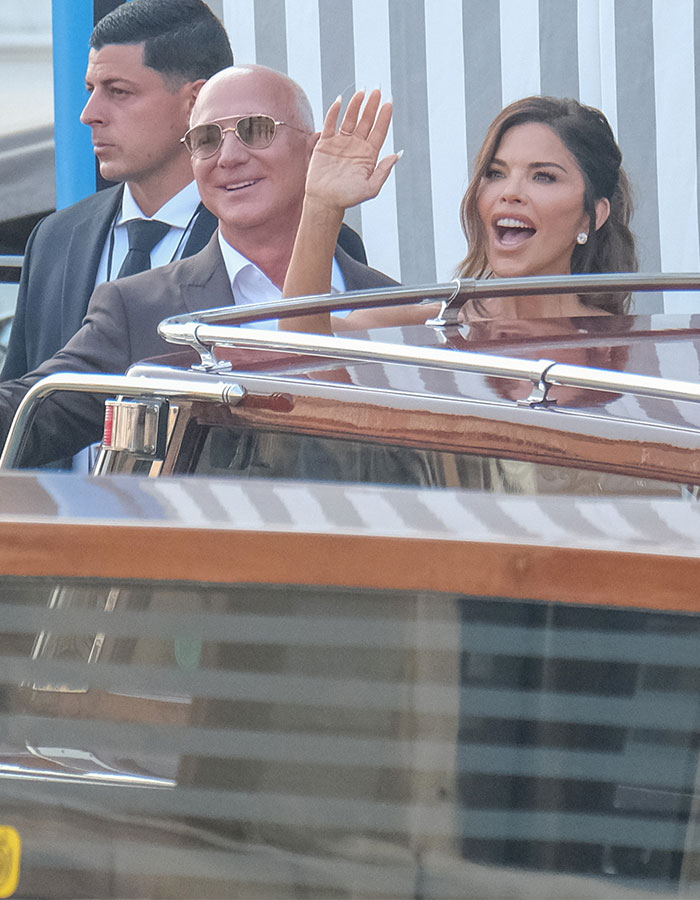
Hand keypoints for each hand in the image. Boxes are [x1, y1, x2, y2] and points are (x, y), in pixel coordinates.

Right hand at [305, 89, 400, 211]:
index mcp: (369, 155)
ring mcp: (340, 143)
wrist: (325, 202)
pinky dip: (334, 112)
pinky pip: (330, 124)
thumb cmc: (348, 198)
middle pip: (366, 121)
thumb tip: (398, 154)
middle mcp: (356, 146)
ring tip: (362, 92)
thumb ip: (384, 171)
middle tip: (377, 90)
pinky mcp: (325, 143)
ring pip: (350, 119)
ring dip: (356, 105)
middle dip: (372, 106)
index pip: (379, 131)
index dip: (384, 117)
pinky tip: (339, 100)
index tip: (389, 102)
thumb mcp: (371, 188)